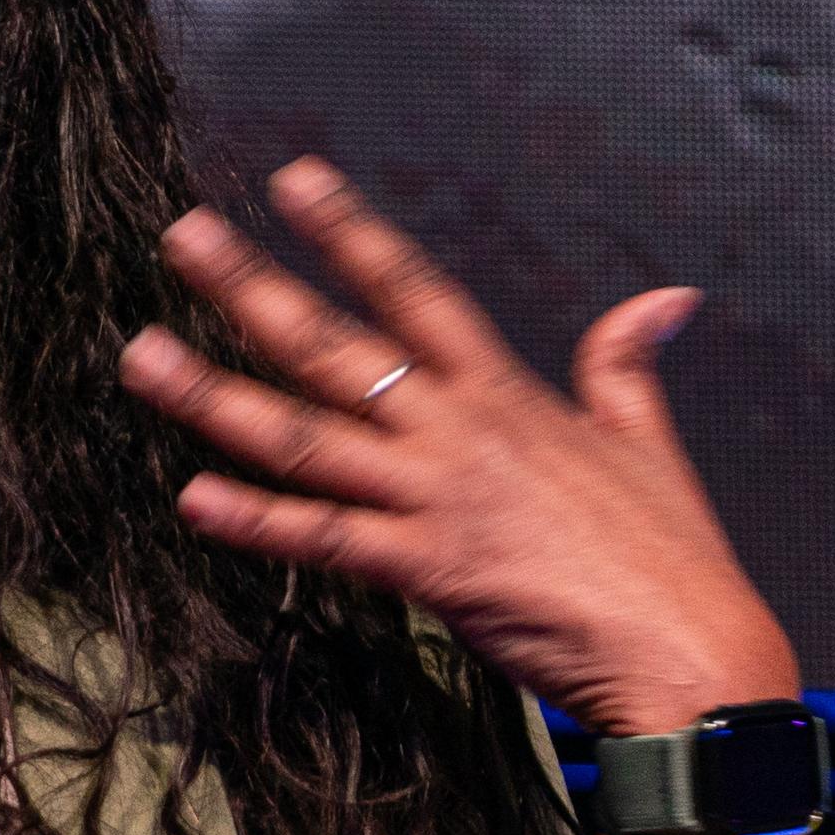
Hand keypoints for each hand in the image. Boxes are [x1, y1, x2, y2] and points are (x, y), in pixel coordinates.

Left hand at [120, 156, 796, 740]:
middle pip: (335, 345)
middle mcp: (459, 434)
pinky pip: (326, 539)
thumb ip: (628, 366)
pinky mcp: (429, 572)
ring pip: (305, 436)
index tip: (293, 180)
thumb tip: (665, 299)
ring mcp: (437, 500)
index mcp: (506, 396)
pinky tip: (193, 497)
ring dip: (213, 396)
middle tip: (182, 236)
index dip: (351, 231)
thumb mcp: (649, 444)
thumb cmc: (672, 559)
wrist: (691, 654)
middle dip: (251, 286)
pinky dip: (257, 520)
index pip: (414, 291)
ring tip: (142, 355)